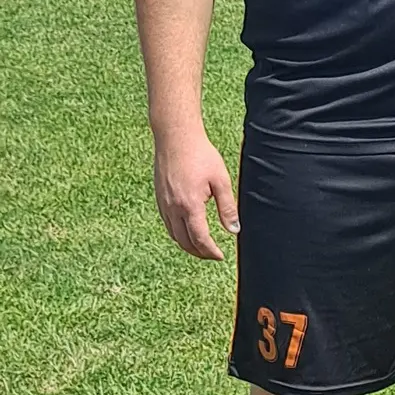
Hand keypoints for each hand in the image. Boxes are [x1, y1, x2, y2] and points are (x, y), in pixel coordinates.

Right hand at [153, 127, 238, 259]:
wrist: (176, 138)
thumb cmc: (201, 155)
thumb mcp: (221, 181)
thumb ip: (227, 208)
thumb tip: (234, 230)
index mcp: (189, 206)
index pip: (200, 239)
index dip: (211, 251)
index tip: (220, 256)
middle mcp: (173, 208)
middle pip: (185, 242)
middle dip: (200, 253)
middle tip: (213, 255)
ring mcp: (163, 204)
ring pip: (174, 235)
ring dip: (188, 245)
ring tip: (202, 248)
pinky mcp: (159, 199)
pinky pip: (167, 224)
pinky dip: (178, 234)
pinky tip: (187, 232)